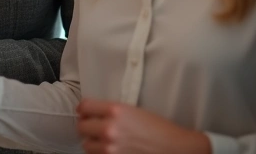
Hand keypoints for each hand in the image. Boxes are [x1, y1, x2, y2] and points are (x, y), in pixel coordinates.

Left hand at [76, 100, 210, 153]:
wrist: (174, 148)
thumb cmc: (159, 128)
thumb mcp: (135, 111)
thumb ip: (113, 111)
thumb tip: (94, 113)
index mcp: (116, 110)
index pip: (85, 106)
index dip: (83, 109)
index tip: (84, 112)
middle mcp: (110, 128)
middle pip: (81, 127)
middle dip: (86, 126)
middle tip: (93, 127)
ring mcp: (110, 148)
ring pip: (86, 145)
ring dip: (92, 142)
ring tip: (102, 141)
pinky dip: (100, 153)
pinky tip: (109, 150)